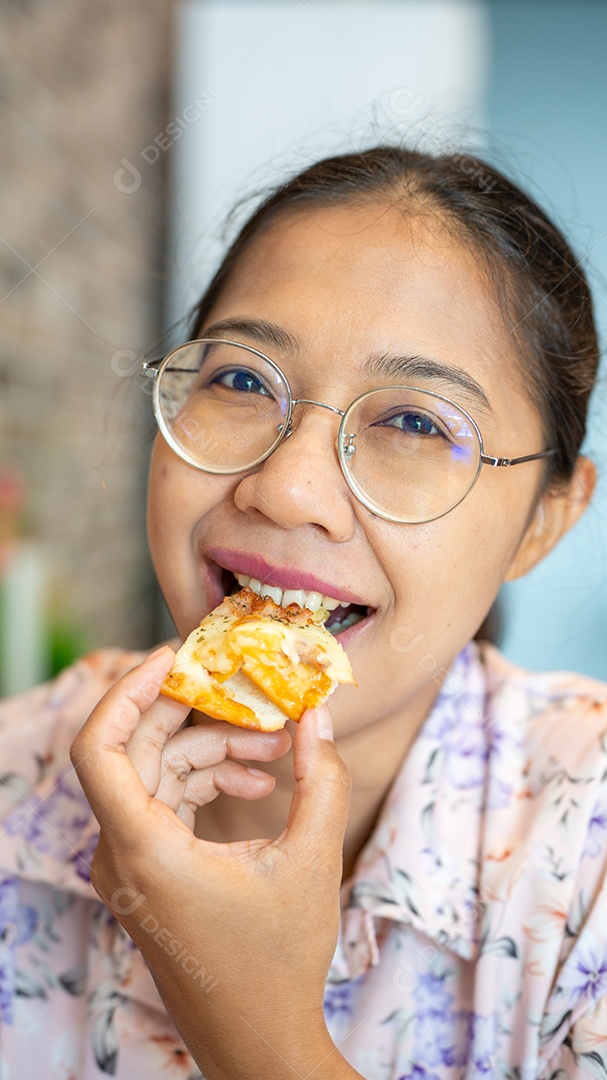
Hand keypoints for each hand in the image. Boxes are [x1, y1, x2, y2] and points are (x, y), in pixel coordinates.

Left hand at [70, 647, 358, 1079]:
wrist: (256, 1038)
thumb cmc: (279, 959)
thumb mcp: (312, 860)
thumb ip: (321, 778)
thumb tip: (319, 714)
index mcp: (144, 850)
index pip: (101, 747)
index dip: (129, 689)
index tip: (175, 657)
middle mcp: (120, 855)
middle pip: (136, 751)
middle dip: (193, 713)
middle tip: (245, 689)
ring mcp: (127, 868)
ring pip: (154, 775)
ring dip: (212, 750)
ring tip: (279, 751)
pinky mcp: (144, 875)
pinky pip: (162, 804)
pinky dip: (204, 782)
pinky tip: (260, 784)